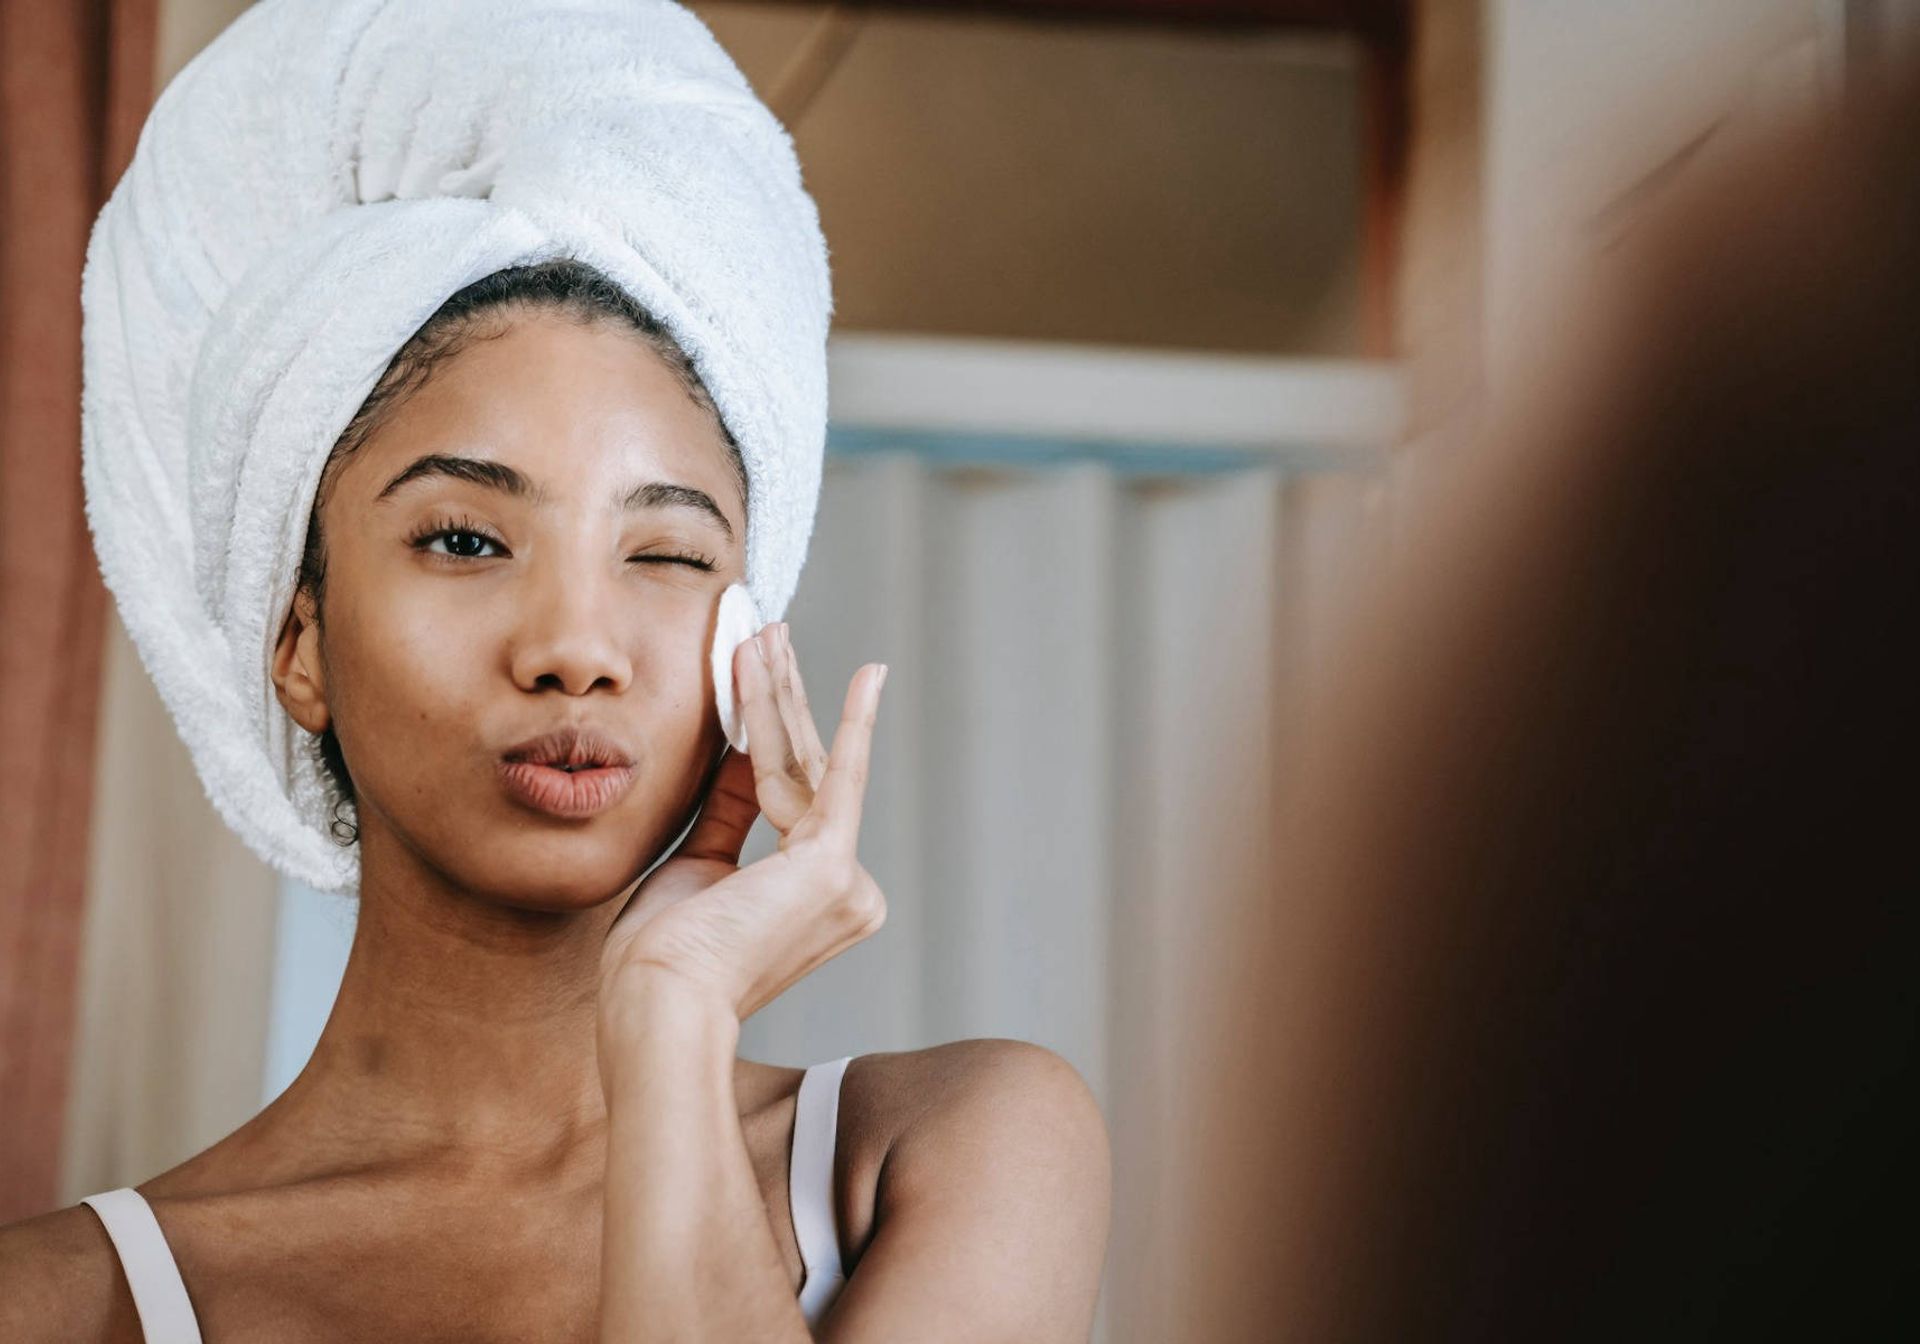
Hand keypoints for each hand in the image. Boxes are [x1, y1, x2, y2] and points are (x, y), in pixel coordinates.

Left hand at [599, 621, 889, 1023]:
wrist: (658, 1000)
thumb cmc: (662, 954)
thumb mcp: (697, 864)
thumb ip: (732, 809)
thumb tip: (749, 750)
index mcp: (815, 901)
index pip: (793, 798)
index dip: (772, 733)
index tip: (761, 680)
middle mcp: (849, 894)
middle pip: (807, 772)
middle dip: (782, 699)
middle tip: (768, 634)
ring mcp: (848, 883)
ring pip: (807, 765)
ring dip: (781, 694)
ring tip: (767, 632)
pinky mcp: (834, 866)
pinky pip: (835, 775)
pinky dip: (848, 721)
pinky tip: (869, 678)